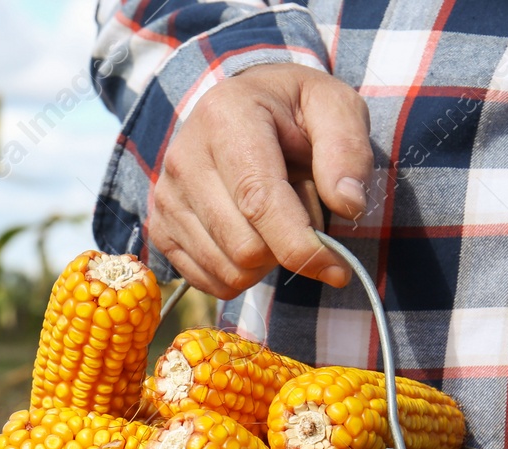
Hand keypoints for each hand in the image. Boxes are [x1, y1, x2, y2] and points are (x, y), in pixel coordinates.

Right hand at [150, 63, 372, 298]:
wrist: (242, 113)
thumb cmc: (294, 112)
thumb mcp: (335, 107)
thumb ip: (347, 150)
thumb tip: (347, 204)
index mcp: (226, 115)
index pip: (259, 201)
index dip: (301, 246)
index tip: (338, 270)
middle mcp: (184, 157)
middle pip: (245, 247)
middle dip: (287, 246)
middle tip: (300, 210)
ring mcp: (166, 196)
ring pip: (228, 270)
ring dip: (266, 261)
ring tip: (272, 217)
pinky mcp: (160, 227)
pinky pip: (209, 282)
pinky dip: (242, 274)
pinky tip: (250, 236)